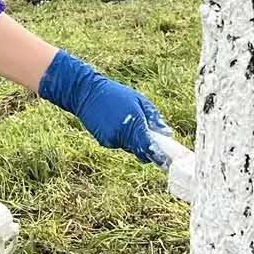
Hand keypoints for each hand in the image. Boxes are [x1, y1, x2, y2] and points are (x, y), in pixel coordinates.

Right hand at [37, 50, 169, 164]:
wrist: (87, 94)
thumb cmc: (116, 94)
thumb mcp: (139, 100)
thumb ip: (154, 117)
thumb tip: (167, 132)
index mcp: (134, 123)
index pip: (148, 147)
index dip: (157, 155)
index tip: (164, 160)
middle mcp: (122, 135)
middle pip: (140, 151)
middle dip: (146, 147)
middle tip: (150, 136)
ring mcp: (112, 139)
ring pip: (129, 148)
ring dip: (133, 141)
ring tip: (129, 122)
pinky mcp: (104, 141)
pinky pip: (119, 144)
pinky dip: (122, 138)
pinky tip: (117, 124)